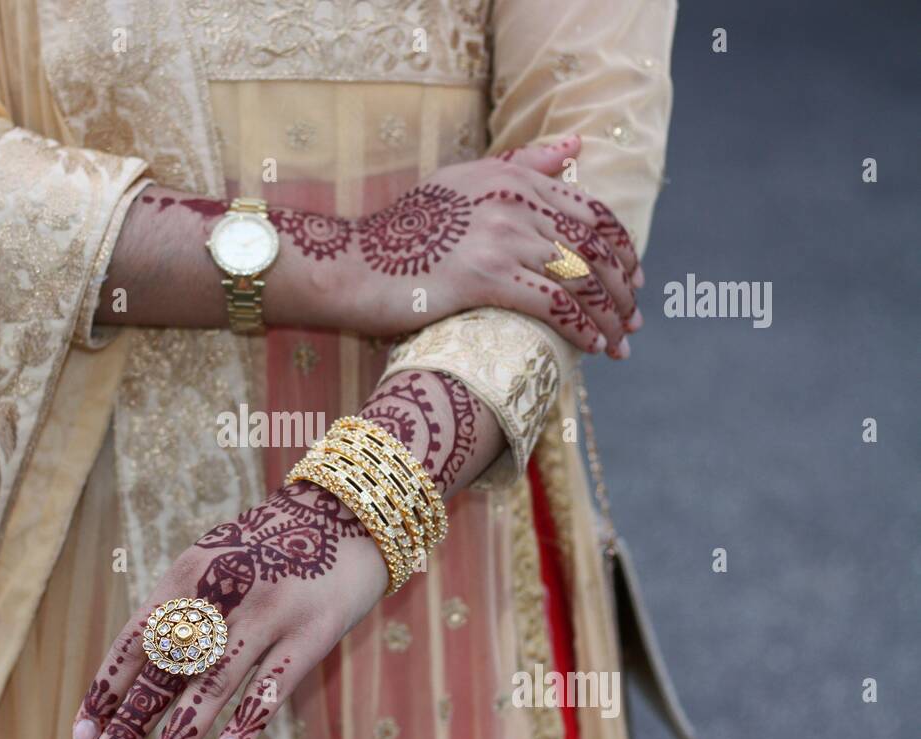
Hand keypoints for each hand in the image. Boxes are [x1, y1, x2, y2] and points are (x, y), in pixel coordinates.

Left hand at [71, 369, 496, 738]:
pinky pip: (273, 684)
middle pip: (167, 667)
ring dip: (180, 733)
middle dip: (130, 722)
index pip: (136, 640)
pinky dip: (247, 721)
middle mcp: (224, 591)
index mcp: (190, 572)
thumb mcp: (216, 562)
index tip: (80, 736)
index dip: (107, 690)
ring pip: (214, 681)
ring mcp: (269, 612)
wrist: (350, 515)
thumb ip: (180, 610)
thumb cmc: (270, 549)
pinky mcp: (311, 633)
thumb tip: (134, 681)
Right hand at [341, 135, 643, 356]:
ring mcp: (500, 238)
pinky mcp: (485, 276)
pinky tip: (593, 347)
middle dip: (621, 288)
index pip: (591, 212)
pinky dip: (581, 328)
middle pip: (592, 248)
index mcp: (512, 178)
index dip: (621, 249)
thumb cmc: (402, 232)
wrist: (350, 264)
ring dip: (608, 316)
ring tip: (619, 342)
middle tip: (633, 319)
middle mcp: (513, 202)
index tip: (633, 278)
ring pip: (579, 278)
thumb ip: (521, 164)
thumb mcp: (461, 181)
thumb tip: (578, 146)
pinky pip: (552, 304)